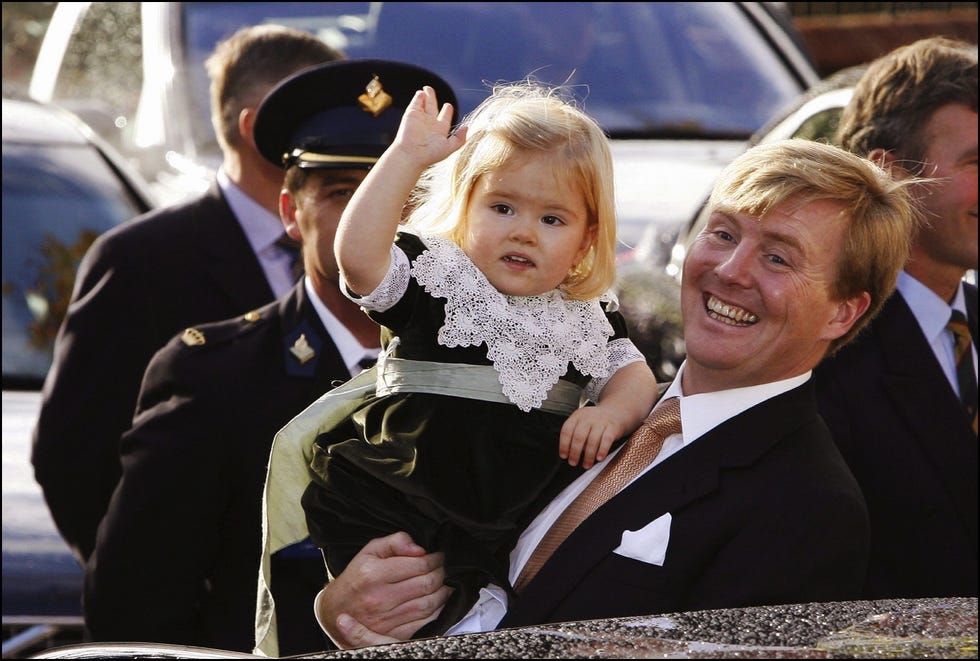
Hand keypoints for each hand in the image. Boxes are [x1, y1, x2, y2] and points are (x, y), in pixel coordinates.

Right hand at [317, 531, 451, 647]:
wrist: (336, 610)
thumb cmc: (356, 577)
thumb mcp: (369, 551)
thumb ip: (395, 542)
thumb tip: (419, 549)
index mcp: (374, 574)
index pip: (418, 564)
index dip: (435, 558)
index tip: (438, 556)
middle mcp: (380, 598)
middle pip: (427, 583)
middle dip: (441, 573)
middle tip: (443, 567)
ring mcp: (386, 619)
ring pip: (429, 604)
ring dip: (442, 591)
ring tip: (443, 582)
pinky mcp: (392, 634)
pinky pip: (424, 622)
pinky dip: (437, 609)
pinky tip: (437, 599)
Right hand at [392, 85, 467, 168]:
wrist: (412, 155)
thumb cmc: (431, 154)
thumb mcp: (449, 147)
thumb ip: (459, 139)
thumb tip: (467, 127)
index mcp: (439, 130)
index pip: (444, 118)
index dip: (447, 111)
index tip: (448, 106)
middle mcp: (430, 123)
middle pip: (432, 108)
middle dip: (433, 99)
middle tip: (432, 91)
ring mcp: (420, 118)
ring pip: (424, 103)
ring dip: (426, 96)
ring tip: (427, 88)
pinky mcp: (411, 114)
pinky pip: (416, 103)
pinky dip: (418, 97)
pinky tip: (421, 93)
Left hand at [559, 406, 626, 468]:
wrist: (615, 412)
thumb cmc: (595, 422)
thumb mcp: (582, 422)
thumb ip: (574, 434)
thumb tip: (569, 453)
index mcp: (577, 416)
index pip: (567, 430)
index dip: (564, 445)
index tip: (564, 455)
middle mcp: (588, 418)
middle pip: (579, 436)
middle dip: (575, 452)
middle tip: (573, 463)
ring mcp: (601, 422)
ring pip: (592, 440)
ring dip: (588, 456)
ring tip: (586, 464)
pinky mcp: (612, 427)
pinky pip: (606, 440)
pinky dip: (602, 450)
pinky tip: (599, 458)